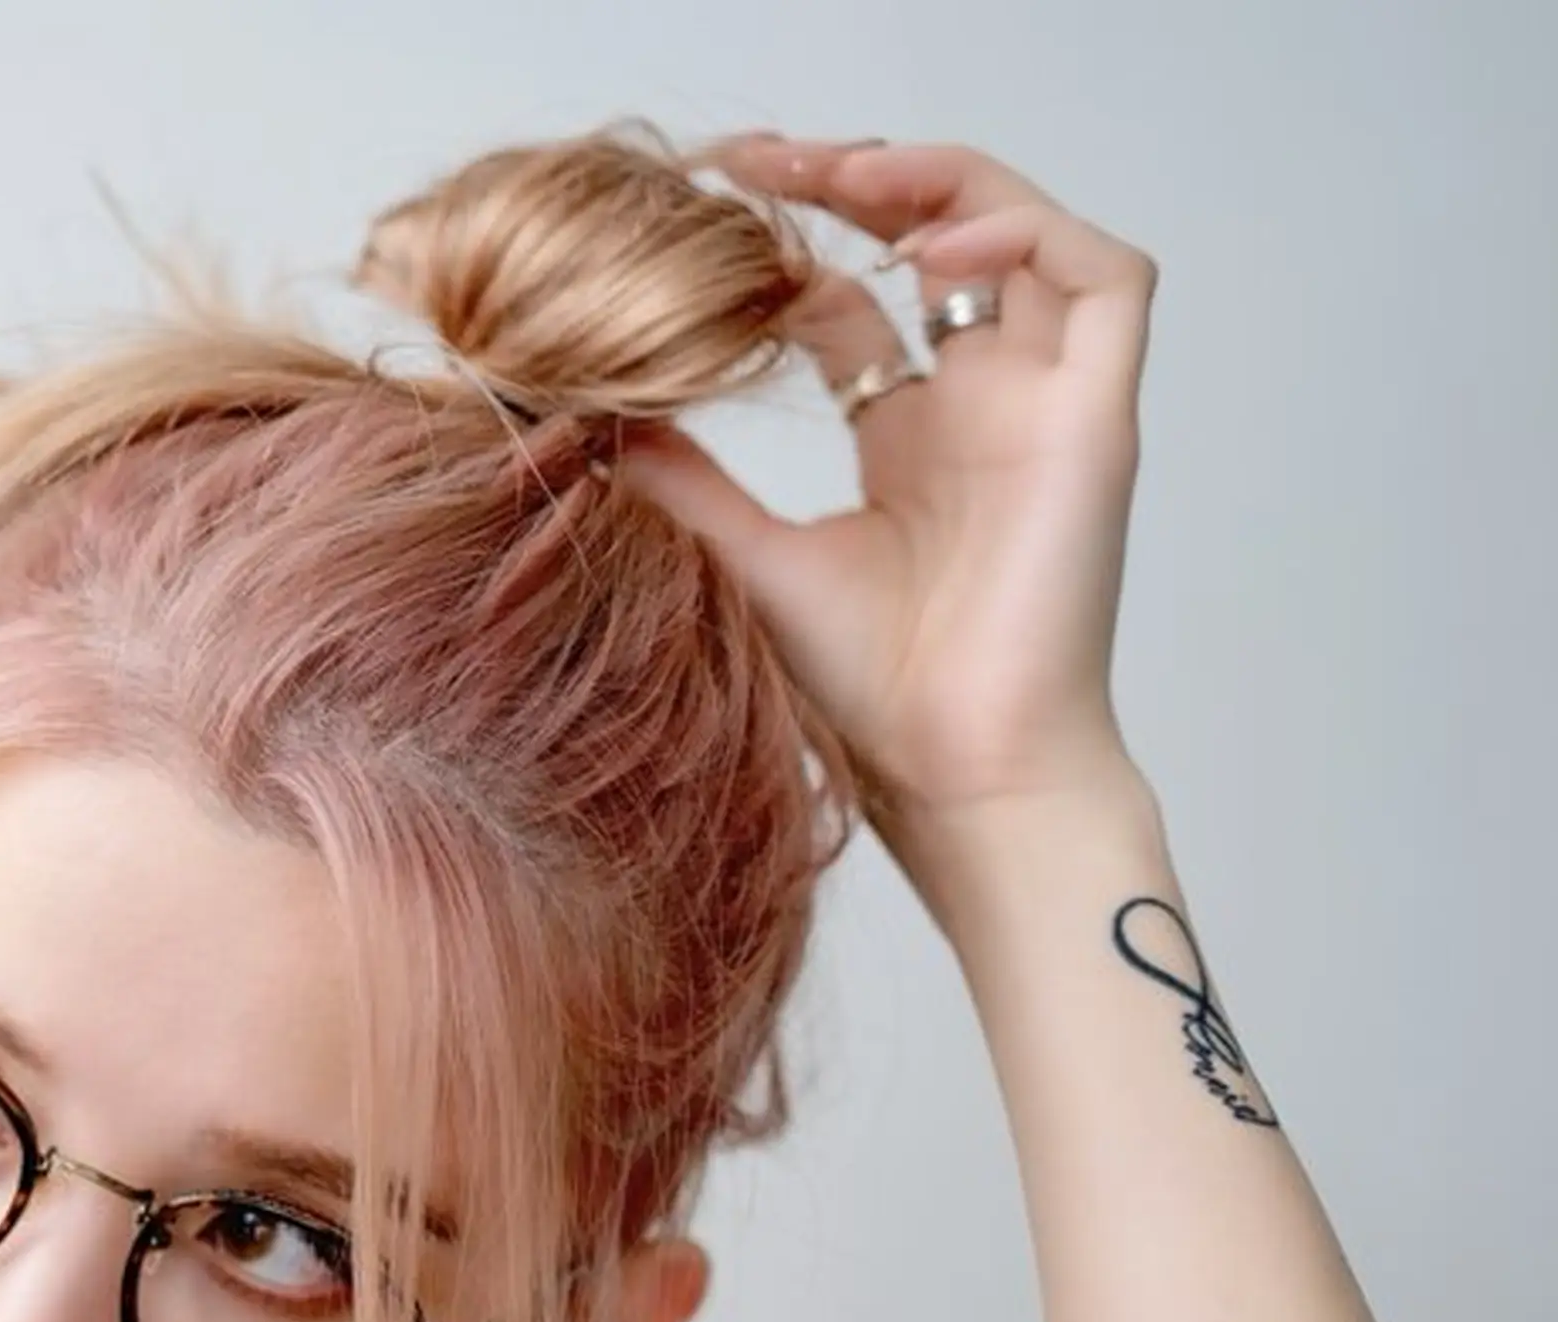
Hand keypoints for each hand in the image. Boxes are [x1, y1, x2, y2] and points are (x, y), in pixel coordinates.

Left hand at [618, 134, 1157, 829]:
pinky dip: (1029, 234)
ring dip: (941, 183)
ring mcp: (1046, 409)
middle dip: (857, 184)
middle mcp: (983, 410)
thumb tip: (599, 414)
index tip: (704, 211)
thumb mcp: (748, 560)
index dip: (788, 245)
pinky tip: (932, 248)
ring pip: (1027, 236)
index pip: (852, 301)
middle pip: (939, 244)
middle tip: (762, 160)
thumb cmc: (870, 701)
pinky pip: (1107, 281)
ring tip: (843, 177)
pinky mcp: (1102, 420)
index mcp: (909, 442)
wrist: (955, 776)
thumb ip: (685, 483)